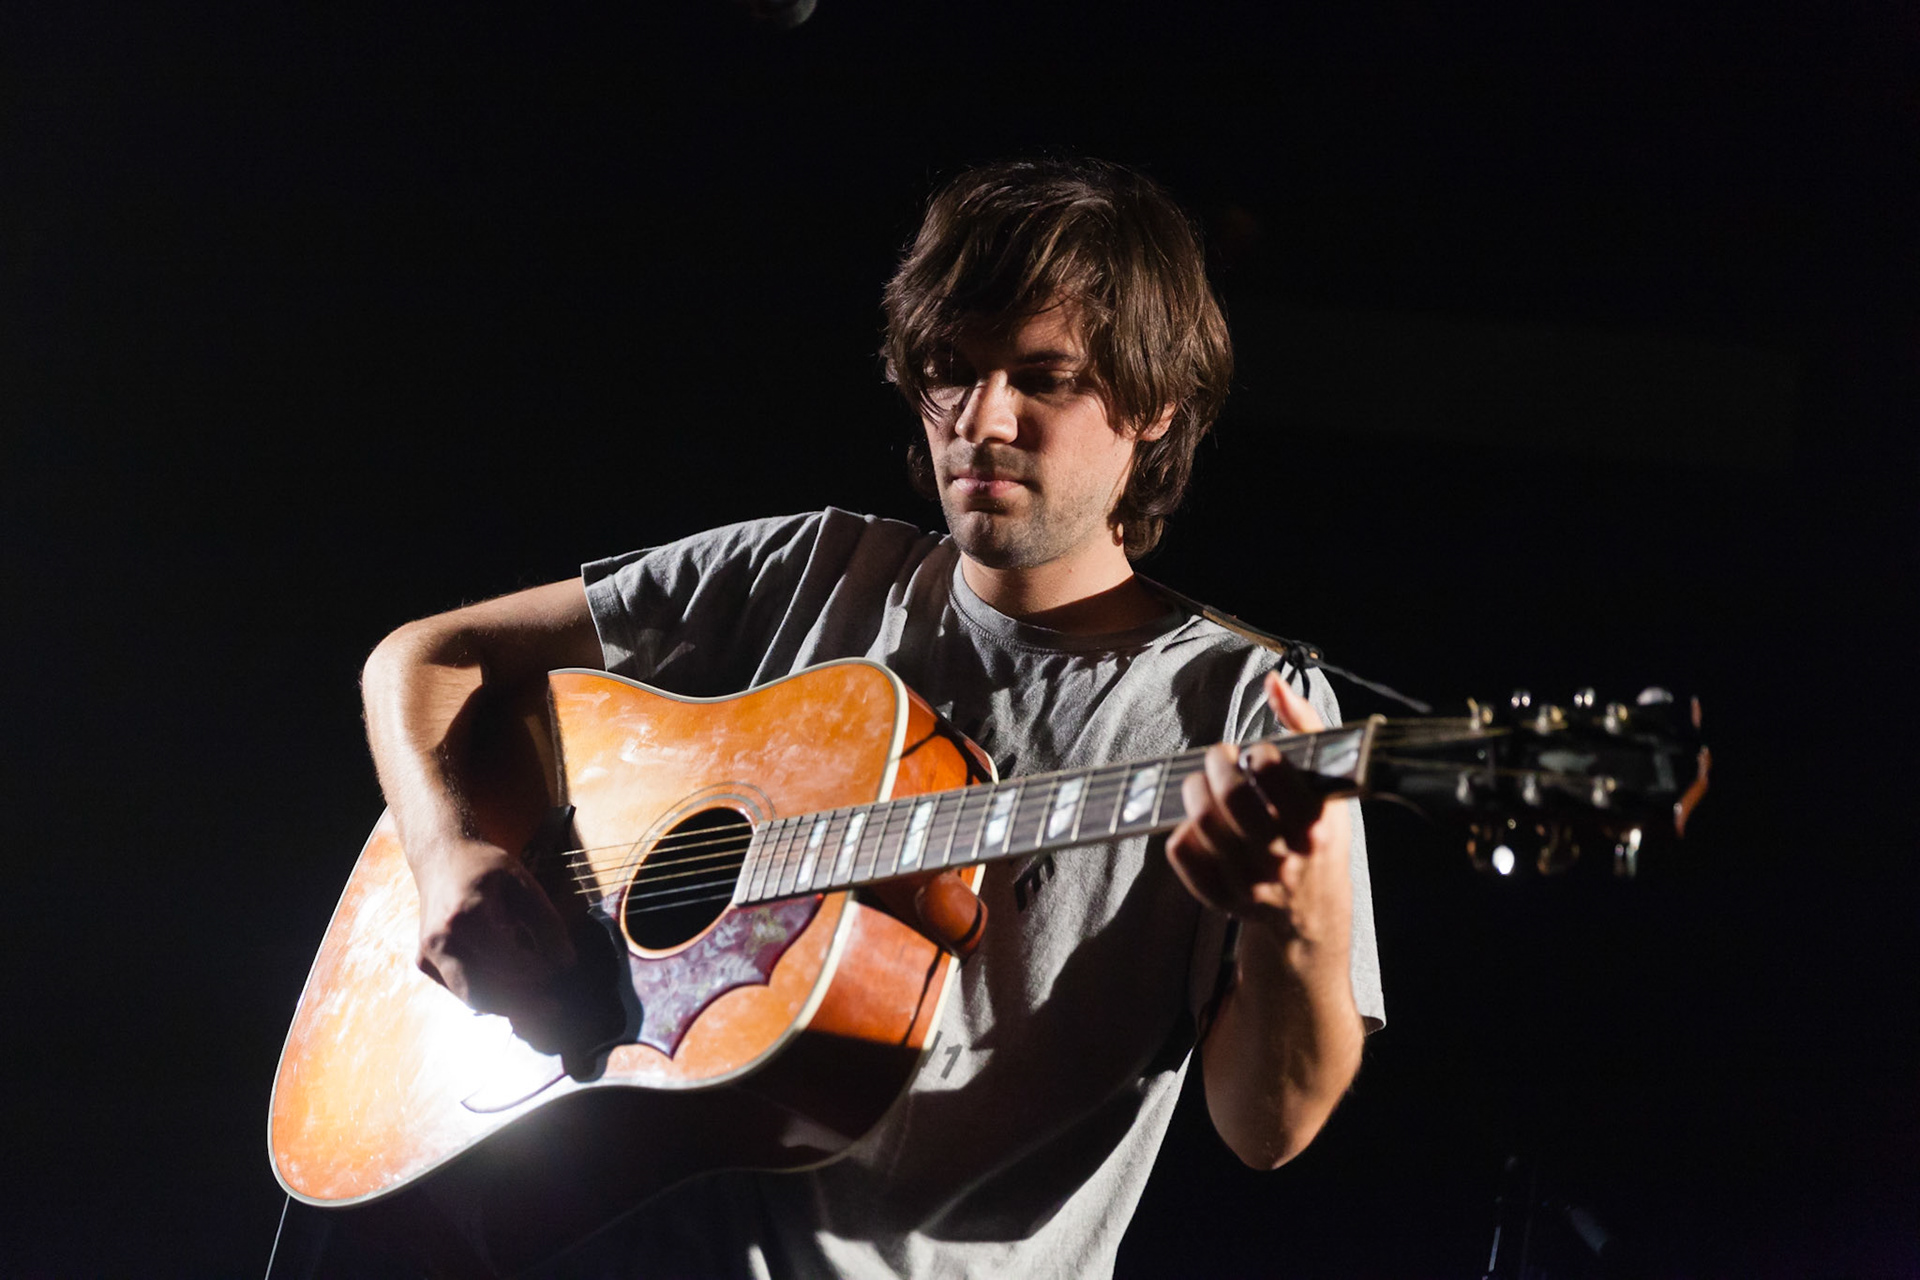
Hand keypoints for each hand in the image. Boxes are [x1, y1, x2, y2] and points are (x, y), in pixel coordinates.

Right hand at [412, 836, 577, 1024]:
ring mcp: (427, 955)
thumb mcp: (524, 884)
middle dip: (523, 1004)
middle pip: (485, 992)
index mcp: (466, 917)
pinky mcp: (424, 963)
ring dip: (506, 1005)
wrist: (441, 858)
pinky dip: (487, 994)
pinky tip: (512, 987)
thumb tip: (566, 963)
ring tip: (537, 1001)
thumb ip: (547, 923)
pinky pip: (459, 989)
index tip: (560, 975)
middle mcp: (440, 941)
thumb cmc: (485, 867)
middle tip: (554, 1005)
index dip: (538, 975)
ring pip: (470, 998)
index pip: (508, 964)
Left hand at [1166, 671, 1352, 950]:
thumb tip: (1273, 681)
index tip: (1258, 755)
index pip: (1272, 771)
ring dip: (1195, 790)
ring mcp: (1251, 881)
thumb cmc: (1318, 832)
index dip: (1257, 753)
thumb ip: (1305, 726)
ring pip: (1200, 823)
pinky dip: (1182, 829)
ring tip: (1206, 785)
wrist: (1311, 910)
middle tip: (1219, 758)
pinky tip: (1200, 822)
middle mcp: (1284, 857)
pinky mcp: (1221, 896)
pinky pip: (1181, 852)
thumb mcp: (1328, 783)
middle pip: (1230, 796)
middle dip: (1216, 763)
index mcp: (1315, 824)